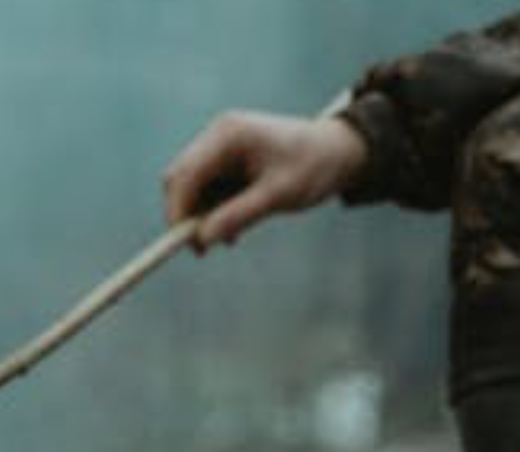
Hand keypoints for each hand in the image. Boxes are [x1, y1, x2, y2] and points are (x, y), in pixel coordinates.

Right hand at [162, 110, 367, 251]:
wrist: (341, 150)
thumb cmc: (315, 165)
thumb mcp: (278, 195)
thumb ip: (238, 216)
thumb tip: (202, 240)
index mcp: (228, 135)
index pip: (184, 174)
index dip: (177, 210)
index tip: (183, 243)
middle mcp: (218, 136)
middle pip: (181, 179)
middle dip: (187, 215)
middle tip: (203, 249)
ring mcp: (221, 146)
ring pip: (192, 187)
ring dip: (204, 215)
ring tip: (231, 238)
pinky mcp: (227, 159)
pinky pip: (208, 188)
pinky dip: (215, 210)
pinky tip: (235, 226)